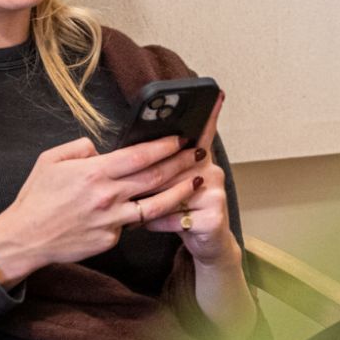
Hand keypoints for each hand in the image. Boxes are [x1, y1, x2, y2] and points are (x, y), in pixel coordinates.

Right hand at [0, 132, 204, 286]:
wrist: (25, 238)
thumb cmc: (36, 198)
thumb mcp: (50, 160)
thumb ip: (78, 148)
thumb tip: (99, 148)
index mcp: (93, 173)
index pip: (138, 156)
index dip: (162, 146)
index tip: (178, 138)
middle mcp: (107, 197)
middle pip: (154, 178)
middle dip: (180, 164)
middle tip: (198, 154)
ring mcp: (112, 221)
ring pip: (156, 206)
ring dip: (180, 192)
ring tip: (197, 181)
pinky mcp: (111, 240)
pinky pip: (133, 224)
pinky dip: (149, 214)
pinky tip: (164, 206)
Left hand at [140, 92, 238, 266]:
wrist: (209, 245)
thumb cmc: (185, 212)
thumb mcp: (174, 185)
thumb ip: (161, 166)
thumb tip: (133, 153)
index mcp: (200, 160)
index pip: (203, 134)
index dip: (209, 115)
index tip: (216, 94)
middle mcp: (211, 171)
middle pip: (174, 166)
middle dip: (149, 177)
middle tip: (123, 182)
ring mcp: (215, 193)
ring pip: (172, 192)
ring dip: (149, 202)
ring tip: (131, 208)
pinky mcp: (213, 217)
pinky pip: (174, 216)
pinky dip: (157, 223)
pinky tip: (150, 224)